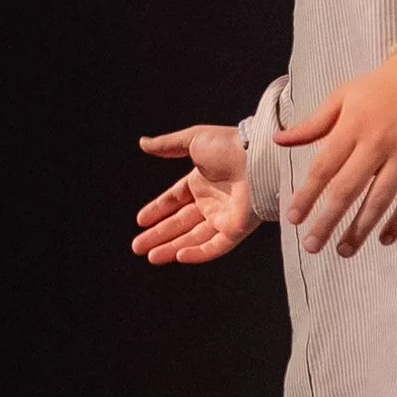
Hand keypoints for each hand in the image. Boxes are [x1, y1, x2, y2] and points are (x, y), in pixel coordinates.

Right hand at [132, 123, 260, 265]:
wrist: (259, 157)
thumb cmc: (229, 146)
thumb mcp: (193, 140)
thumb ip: (167, 145)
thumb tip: (142, 143)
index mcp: (201, 181)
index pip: (174, 201)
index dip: (157, 211)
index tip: (140, 221)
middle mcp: (211, 201)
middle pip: (180, 224)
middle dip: (158, 235)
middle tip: (136, 247)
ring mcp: (224, 217)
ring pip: (193, 238)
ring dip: (171, 248)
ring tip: (150, 256)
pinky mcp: (236, 229)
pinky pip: (215, 247)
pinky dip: (197, 253)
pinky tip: (178, 256)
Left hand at [275, 50, 396, 256]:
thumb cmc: (383, 85)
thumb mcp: (344, 95)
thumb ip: (313, 123)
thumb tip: (279, 140)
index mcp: (352, 126)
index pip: (323, 168)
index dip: (306, 195)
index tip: (293, 219)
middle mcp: (378, 142)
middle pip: (347, 189)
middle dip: (328, 221)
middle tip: (313, 246)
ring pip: (380, 200)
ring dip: (360, 229)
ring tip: (344, 250)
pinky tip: (384, 238)